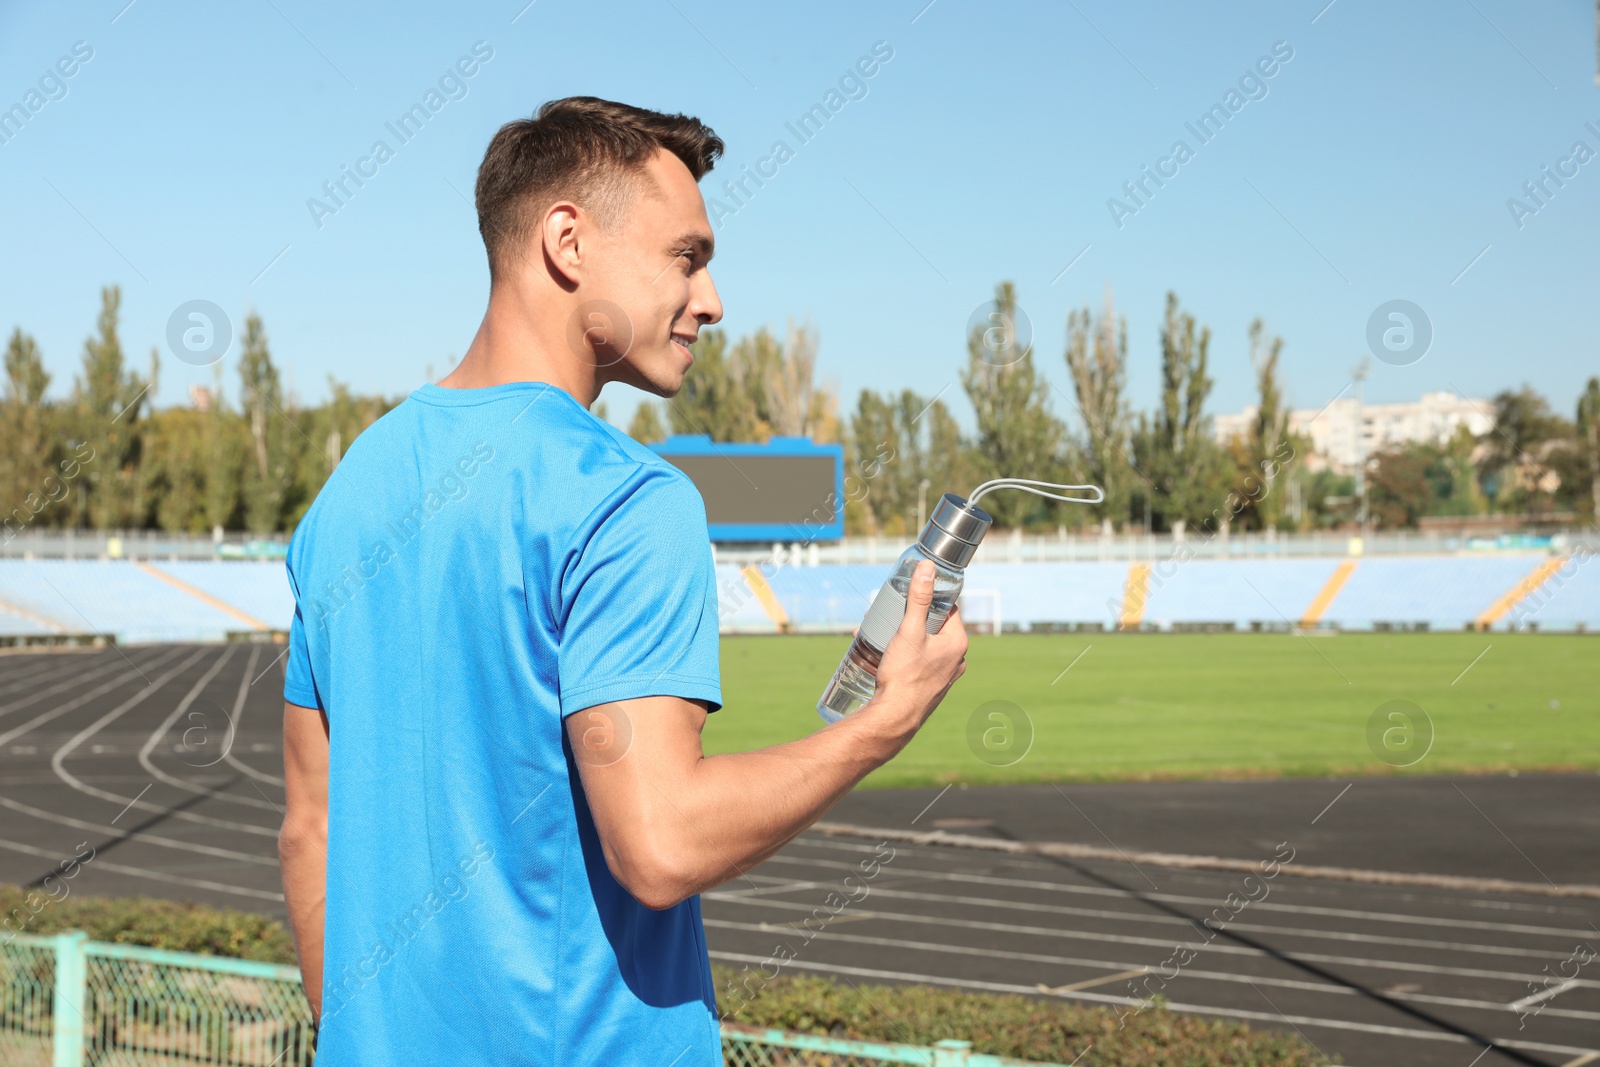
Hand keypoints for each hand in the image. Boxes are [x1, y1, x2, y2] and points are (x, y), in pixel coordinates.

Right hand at [865, 560, 967, 735]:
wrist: (894, 718)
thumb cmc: (904, 674)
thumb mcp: (909, 630)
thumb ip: (919, 598)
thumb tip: (928, 569)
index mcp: (958, 642)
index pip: (949, 609)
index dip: (930, 598)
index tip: (912, 593)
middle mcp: (956, 660)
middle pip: (934, 626)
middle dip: (909, 617)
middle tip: (888, 612)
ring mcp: (944, 676)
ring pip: (924, 645)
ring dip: (902, 636)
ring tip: (878, 631)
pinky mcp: (930, 688)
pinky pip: (919, 663)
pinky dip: (903, 654)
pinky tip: (883, 654)